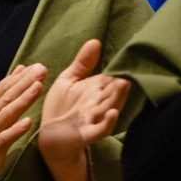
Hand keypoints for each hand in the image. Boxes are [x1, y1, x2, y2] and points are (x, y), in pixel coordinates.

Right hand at [0, 64, 45, 180]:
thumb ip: (3, 92)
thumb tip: (20, 70)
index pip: (5, 87)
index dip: (21, 76)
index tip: (38, 66)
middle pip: (8, 96)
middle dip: (26, 82)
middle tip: (42, 69)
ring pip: (8, 113)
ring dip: (23, 100)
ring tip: (38, 87)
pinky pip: (4, 138)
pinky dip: (15, 130)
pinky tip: (28, 122)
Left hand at [38, 40, 128, 159]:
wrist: (50, 139)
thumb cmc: (61, 109)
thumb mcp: (69, 81)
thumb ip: (83, 63)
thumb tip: (95, 41)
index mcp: (97, 91)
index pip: (112, 78)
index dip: (120, 69)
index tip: (131, 55)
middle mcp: (99, 104)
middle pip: (113, 93)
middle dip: (120, 84)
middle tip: (129, 70)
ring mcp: (94, 120)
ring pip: (109, 108)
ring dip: (116, 98)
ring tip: (123, 84)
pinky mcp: (86, 135)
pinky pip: (100, 130)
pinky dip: (107, 123)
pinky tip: (112, 113)